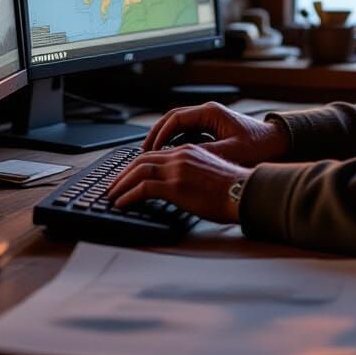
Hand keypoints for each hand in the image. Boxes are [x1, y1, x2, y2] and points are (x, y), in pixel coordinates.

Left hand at [106, 146, 245, 223]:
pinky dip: (127, 195)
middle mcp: (180, 155)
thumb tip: (180, 186)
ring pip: (138, 171)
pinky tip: (121, 203)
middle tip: (113, 185)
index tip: (127, 176)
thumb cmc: (233, 188)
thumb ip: (191, 172)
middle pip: (142, 160)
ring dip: (120, 184)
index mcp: (188, 150)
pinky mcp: (175, 186)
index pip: (155, 154)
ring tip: (112, 195)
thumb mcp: (209, 172)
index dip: (137, 165)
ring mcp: (176, 170)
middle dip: (123, 173)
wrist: (244, 191)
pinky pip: (142, 188)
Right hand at [142, 101, 290, 166]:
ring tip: (152, 156)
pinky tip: (170, 157)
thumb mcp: (232, 151)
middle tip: (143, 153)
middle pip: (173, 119)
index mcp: (211, 113)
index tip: (149, 149)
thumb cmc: (260, 145)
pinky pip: (188, 132)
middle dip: (156, 135)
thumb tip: (181, 158)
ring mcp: (210, 120)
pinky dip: (176, 142)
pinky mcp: (213, 128)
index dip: (159, 134)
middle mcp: (208, 113)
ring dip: (165, 138)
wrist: (278, 142)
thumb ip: (207, 153)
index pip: (175, 118)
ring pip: (179, 125)